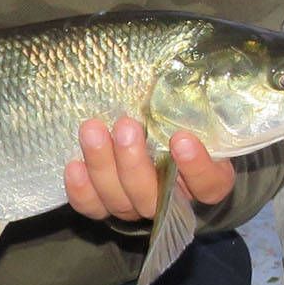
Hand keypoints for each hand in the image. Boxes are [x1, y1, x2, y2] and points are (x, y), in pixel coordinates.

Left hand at [64, 118, 233, 222]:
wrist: (160, 142)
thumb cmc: (185, 122)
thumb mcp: (198, 116)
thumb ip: (193, 107)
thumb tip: (177, 77)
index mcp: (207, 182)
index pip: (209, 185)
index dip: (196, 168)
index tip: (182, 138)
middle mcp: (172, 203)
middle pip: (154, 198)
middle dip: (134, 163)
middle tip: (126, 126)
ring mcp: (136, 207)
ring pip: (119, 200)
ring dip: (103, 166)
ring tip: (92, 130)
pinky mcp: (108, 206)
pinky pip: (93, 207)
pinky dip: (82, 190)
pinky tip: (74, 165)